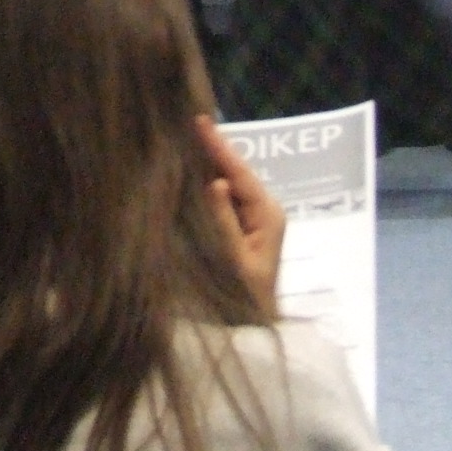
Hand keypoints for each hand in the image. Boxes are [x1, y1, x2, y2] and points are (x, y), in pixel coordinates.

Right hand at [193, 115, 285, 317]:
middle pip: (234, 173)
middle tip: (186, 121)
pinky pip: (222, 200)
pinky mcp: (240, 229)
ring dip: (206, 164)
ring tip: (184, 137)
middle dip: (211, 150)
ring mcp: (253, 219)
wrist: (252, 330)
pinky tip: (188, 171)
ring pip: (227, 184)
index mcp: (267, 214)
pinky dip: (205, 184)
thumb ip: (224, 223)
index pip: (239, 172)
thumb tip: (215, 182)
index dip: (218, 146)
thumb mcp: (234, 262)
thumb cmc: (245, 298)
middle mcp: (264, 211)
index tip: (199, 120)